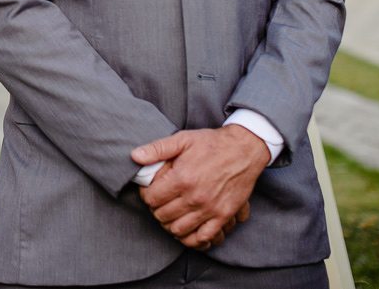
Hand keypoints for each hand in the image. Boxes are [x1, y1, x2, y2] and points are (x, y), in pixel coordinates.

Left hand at [132, 126, 269, 249]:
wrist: (244, 150)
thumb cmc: (211, 143)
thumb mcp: (183, 139)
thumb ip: (157, 149)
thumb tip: (134, 156)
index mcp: (182, 178)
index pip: (151, 199)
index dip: (146, 195)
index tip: (150, 190)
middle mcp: (195, 197)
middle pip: (162, 216)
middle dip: (156, 210)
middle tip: (159, 202)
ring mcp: (210, 209)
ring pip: (179, 229)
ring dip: (170, 224)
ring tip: (170, 214)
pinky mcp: (223, 216)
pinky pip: (203, 238)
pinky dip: (191, 239)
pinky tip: (186, 230)